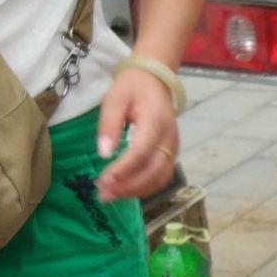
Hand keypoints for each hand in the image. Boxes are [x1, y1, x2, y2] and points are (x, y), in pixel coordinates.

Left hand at [95, 69, 178, 202]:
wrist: (154, 80)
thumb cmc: (132, 88)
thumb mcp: (114, 99)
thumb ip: (109, 125)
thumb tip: (104, 153)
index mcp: (155, 121)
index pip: (141, 152)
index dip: (123, 169)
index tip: (103, 181)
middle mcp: (169, 138)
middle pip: (153, 171)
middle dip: (128, 186)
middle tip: (103, 194)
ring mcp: (173, 147)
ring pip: (159, 178)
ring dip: (136, 191)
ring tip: (111, 195)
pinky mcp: (171, 154)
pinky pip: (161, 177)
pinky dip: (144, 188)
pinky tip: (125, 190)